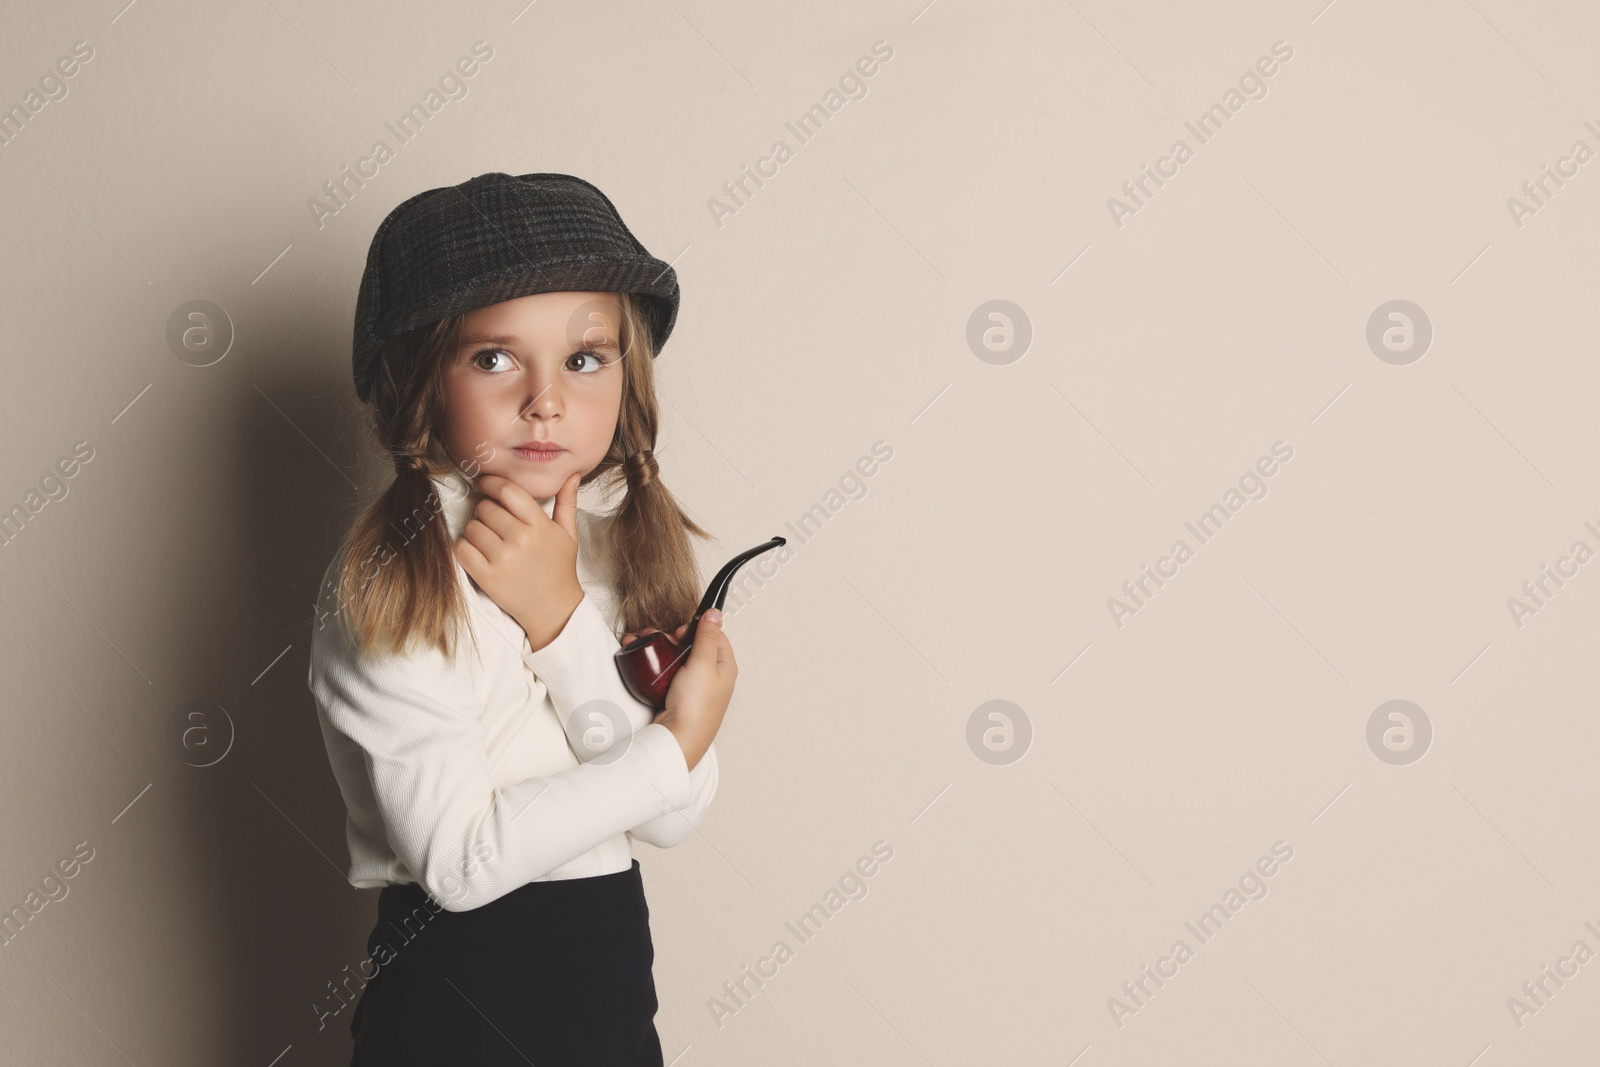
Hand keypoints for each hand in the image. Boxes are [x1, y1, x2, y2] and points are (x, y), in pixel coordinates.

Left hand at [454, 472, 583, 650]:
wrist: (554, 609)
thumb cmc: (559, 569)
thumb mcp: (568, 535)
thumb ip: (567, 503)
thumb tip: (572, 476)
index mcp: (539, 525)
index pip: (508, 491)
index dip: (491, 483)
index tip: (484, 484)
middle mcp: (521, 540)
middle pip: (486, 507)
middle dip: (485, 510)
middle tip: (492, 521)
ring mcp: (502, 559)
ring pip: (471, 527)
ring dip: (475, 530)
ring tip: (488, 539)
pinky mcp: (487, 576)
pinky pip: (461, 548)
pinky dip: (464, 547)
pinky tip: (477, 551)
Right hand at [646, 610, 736, 771]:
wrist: (678, 738)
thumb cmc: (696, 706)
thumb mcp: (703, 663)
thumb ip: (708, 636)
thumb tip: (715, 613)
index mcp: (725, 666)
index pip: (715, 635)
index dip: (698, 628)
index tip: (681, 631)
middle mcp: (712, 676)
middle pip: (693, 645)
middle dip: (673, 638)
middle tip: (661, 640)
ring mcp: (694, 686)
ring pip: (677, 658)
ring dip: (660, 649)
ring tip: (642, 644)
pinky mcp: (678, 695)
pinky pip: (667, 673)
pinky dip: (656, 664)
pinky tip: (645, 662)